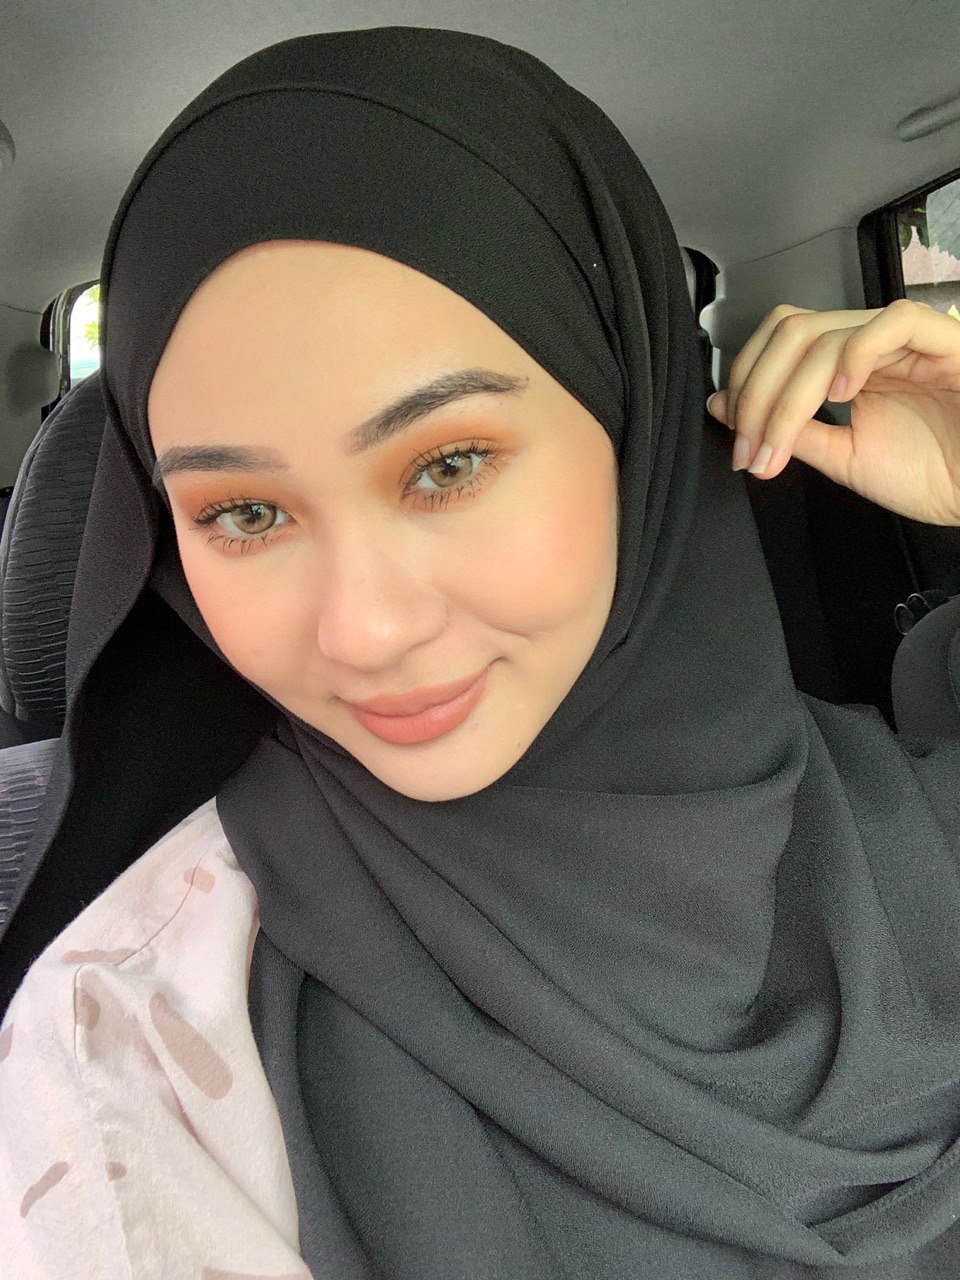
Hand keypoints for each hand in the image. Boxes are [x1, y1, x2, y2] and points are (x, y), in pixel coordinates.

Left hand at [706, 298, 959, 525]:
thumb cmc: (936, 475)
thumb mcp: (844, 456)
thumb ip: (792, 430)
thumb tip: (727, 407)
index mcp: (849, 364)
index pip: (781, 340)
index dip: (746, 382)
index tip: (738, 441)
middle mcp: (873, 345)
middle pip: (792, 333)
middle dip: (756, 393)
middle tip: (750, 448)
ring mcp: (908, 341)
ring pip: (827, 333)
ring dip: (788, 394)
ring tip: (780, 444)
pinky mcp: (947, 343)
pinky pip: (895, 322)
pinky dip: (857, 354)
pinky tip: (843, 395)